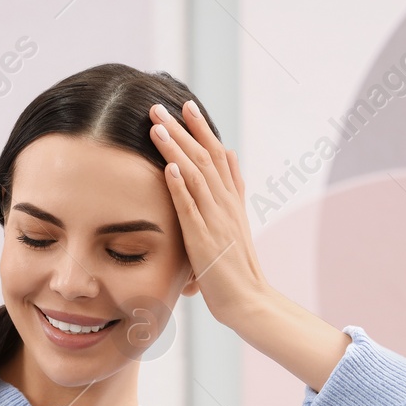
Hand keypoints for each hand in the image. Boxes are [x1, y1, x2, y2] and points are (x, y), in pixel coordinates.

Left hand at [147, 99, 266, 326]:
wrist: (249, 300)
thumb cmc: (235, 269)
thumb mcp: (233, 225)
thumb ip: (230, 193)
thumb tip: (226, 159)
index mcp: (232, 200)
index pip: (218, 154)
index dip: (202, 129)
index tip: (186, 105)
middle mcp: (226, 204)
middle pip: (205, 156)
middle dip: (182, 129)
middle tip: (160, 105)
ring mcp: (216, 220)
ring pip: (196, 175)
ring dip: (175, 149)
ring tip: (156, 126)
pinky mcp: (204, 240)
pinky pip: (192, 208)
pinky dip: (180, 186)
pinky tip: (168, 167)